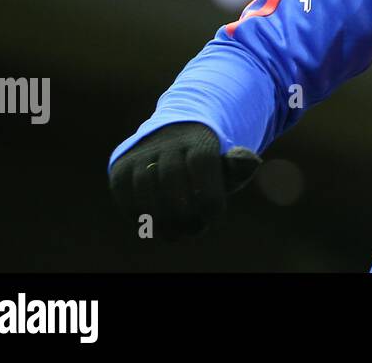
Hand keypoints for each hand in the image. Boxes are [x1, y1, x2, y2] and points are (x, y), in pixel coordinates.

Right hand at [109, 122, 261, 239]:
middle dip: (183, 213)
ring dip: (159, 219)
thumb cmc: (206, 160)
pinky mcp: (120, 165)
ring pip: (145, 189)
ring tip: (174, 235)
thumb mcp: (226, 162)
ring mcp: (141, 152)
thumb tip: (251, 161)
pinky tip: (154, 225)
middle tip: (192, 232)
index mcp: (198, 137)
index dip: (209, 197)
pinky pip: (124, 194)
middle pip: (171, 179)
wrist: (172, 136)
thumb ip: (238, 167)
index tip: (214, 218)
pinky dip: (138, 215)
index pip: (202, 164)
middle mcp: (167, 140)